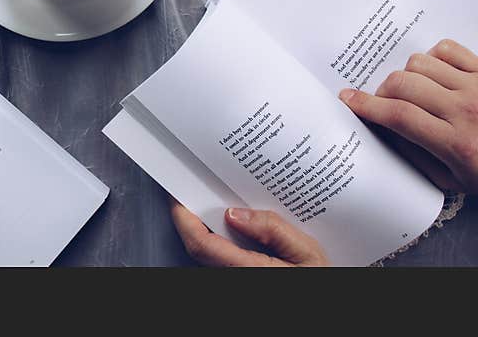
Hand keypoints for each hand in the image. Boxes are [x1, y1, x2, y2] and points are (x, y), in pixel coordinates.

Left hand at [170, 201, 328, 266]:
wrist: (325, 310)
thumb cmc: (321, 281)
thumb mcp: (307, 253)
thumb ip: (273, 229)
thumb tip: (235, 213)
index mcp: (248, 271)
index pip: (200, 243)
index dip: (183, 217)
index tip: (177, 195)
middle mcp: (234, 278)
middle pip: (198, 247)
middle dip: (190, 218)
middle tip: (190, 192)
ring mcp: (234, 280)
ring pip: (206, 254)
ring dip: (203, 229)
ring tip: (210, 204)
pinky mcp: (239, 278)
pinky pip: (218, 259)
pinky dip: (216, 240)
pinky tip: (228, 226)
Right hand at [339, 39, 477, 193]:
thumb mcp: (454, 180)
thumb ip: (415, 155)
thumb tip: (381, 130)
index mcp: (456, 143)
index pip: (398, 116)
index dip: (365, 105)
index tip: (348, 99)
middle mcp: (466, 110)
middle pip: (402, 84)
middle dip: (381, 92)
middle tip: (383, 103)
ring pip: (419, 63)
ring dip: (407, 76)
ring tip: (414, 91)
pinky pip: (447, 49)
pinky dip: (433, 58)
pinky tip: (435, 75)